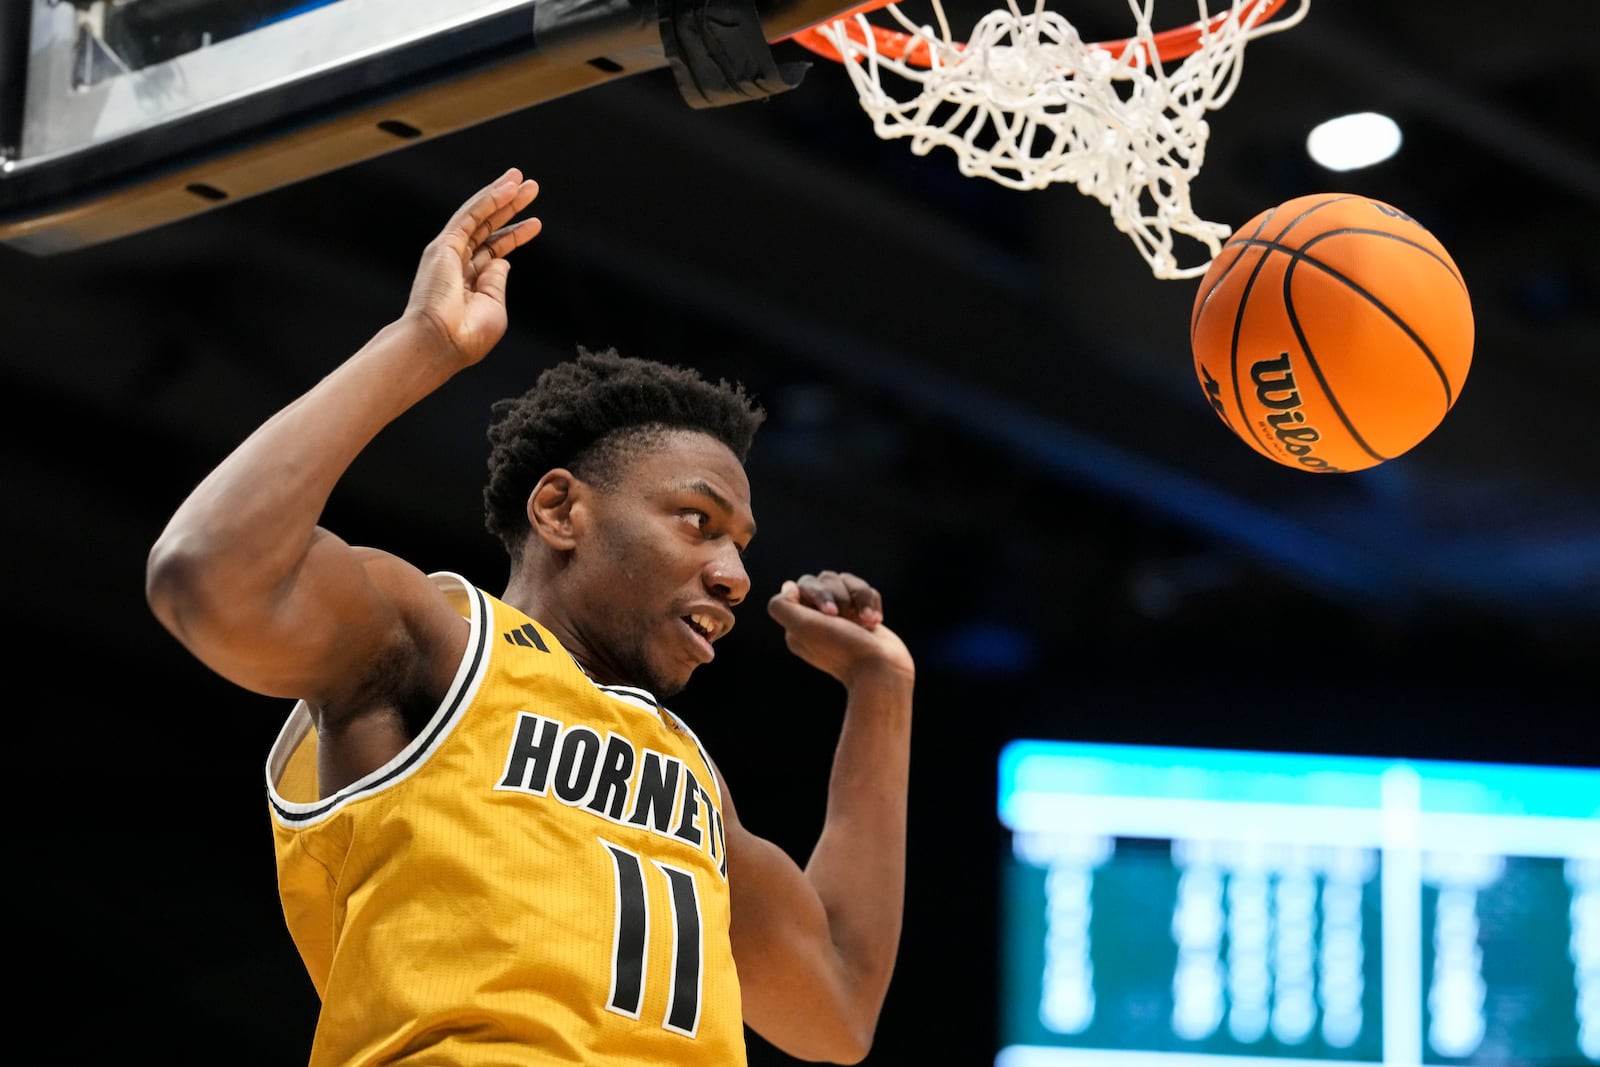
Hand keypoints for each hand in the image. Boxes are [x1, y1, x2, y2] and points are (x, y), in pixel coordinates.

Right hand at [404, 167, 541, 366]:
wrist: (440, 342)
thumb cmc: (466, 335)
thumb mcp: (493, 308)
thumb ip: (496, 283)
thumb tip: (502, 261)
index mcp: (469, 284)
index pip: (494, 251)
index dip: (515, 235)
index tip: (536, 223)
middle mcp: (457, 266)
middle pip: (488, 228)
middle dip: (509, 207)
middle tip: (530, 188)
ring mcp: (448, 254)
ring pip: (478, 216)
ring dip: (499, 195)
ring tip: (521, 179)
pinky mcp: (444, 246)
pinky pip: (469, 217)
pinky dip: (488, 200)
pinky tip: (506, 189)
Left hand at [767, 571, 913, 687]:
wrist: (881, 669)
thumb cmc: (843, 649)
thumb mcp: (802, 627)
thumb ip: (782, 606)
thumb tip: (789, 587)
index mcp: (799, 624)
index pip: (803, 586)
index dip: (819, 593)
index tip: (831, 615)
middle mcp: (818, 620)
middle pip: (826, 580)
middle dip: (840, 596)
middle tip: (846, 619)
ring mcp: (843, 618)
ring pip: (848, 582)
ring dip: (860, 598)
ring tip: (867, 622)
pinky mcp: (864, 617)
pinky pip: (866, 592)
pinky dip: (872, 604)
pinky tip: (874, 623)